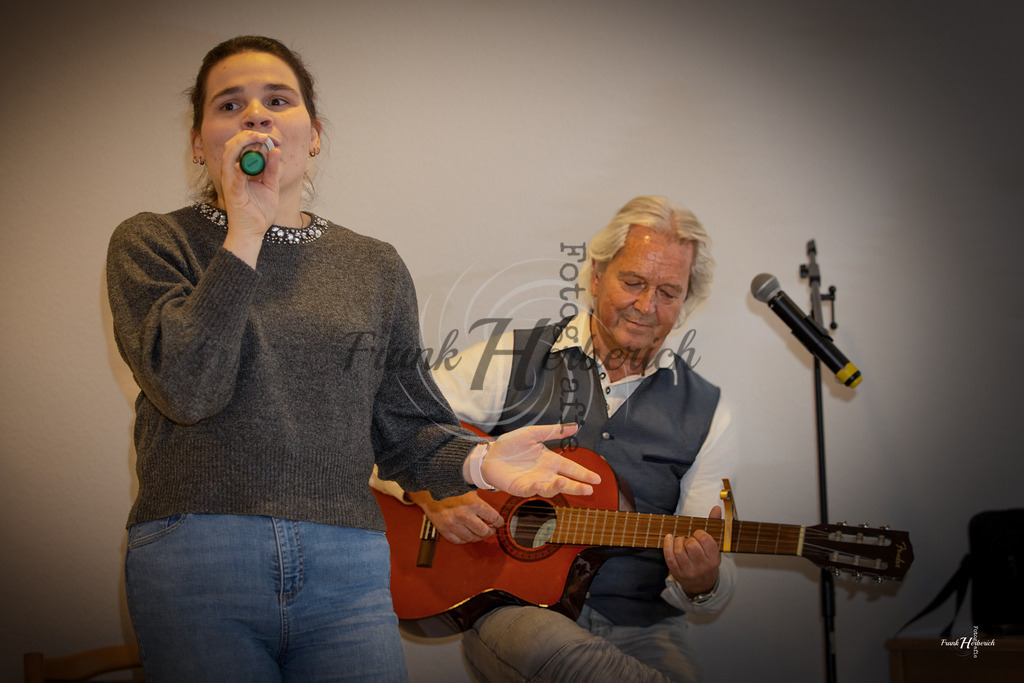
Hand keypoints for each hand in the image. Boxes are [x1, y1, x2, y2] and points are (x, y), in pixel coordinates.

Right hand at [218, 131, 282, 265]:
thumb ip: (272, 169)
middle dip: (248, 136)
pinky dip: (238, 172)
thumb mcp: (270, 186)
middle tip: (266, 136)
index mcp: (239, 170)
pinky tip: (243, 165)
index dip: (255, 138)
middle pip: (232, 146)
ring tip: (257, 139)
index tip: (272, 138)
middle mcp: (231, 174)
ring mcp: (231, 183)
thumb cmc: (259, 211)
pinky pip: (234, 181)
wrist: (253, 233)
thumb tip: (276, 150)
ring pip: (229, 157)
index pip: (241, 146)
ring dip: (243, 145)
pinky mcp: (234, 195)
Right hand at [408, 490, 502, 543]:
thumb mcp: (469, 487)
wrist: (429, 488)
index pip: (492, 517)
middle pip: (483, 531)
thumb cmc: (450, 486)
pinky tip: (467, 535)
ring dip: (478, 537)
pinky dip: (464, 540)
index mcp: (472, 503)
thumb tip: (494, 501)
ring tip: (480, 533)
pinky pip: (458, 541)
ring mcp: (452, 523)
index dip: (499, 521)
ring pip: (471, 538)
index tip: (499, 522)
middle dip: (490, 531)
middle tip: (491, 529)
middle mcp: (463, 515)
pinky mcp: (443, 529)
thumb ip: (481, 496)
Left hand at [476, 423, 600, 497]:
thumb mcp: (533, 433)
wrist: (490, 454)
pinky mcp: (520, 488)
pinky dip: (537, 488)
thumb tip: (575, 426)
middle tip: (589, 490)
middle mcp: (544, 474)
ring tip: (563, 483)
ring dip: (558, 487)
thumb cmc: (511, 445)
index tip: (596, 479)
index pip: (571, 468)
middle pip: (565, 482)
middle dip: (577, 486)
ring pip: (550, 489)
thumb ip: (553, 431)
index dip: (583, 474)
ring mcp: (533, 482)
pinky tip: (541, 484)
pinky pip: (530, 490)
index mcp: (550, 461)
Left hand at [664, 505, 721, 595]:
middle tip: (690, 540)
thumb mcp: (714, 545)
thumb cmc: (707, 559)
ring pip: (679, 550)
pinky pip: (669, 556)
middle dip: (689, 538)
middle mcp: (702, 566)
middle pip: (691, 545)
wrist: (701, 584)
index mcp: (714, 558)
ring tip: (682, 541)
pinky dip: (667, 544)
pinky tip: (670, 538)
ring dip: (678, 541)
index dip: (700, 533)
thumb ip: (714, 525)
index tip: (698, 534)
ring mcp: (688, 571)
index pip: (706, 540)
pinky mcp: (676, 572)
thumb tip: (716, 508)